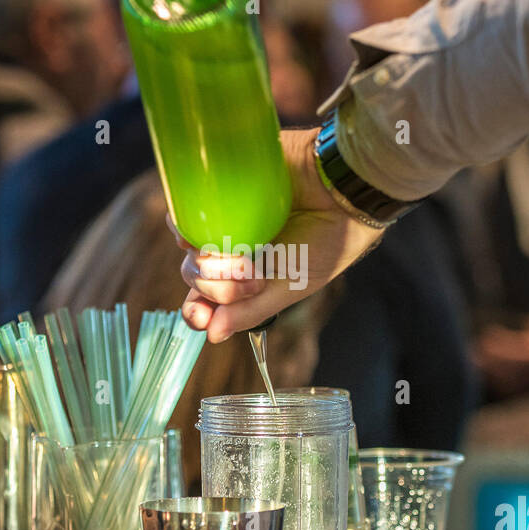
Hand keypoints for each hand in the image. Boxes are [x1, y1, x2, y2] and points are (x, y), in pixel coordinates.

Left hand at [175, 128, 384, 342]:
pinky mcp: (221, 194)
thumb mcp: (290, 287)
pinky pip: (188, 214)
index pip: (204, 301)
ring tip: (250, 258)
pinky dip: (191, 229)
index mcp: (245, 278)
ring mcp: (223, 222)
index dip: (196, 313)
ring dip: (211, 263)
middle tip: (255, 278)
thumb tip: (212, 336)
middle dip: (217, 287)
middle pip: (194, 276)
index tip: (202, 316)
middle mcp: (230, 251)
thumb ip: (250, 312)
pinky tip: (215, 232)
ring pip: (188, 250)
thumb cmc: (325, 243)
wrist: (340, 194)